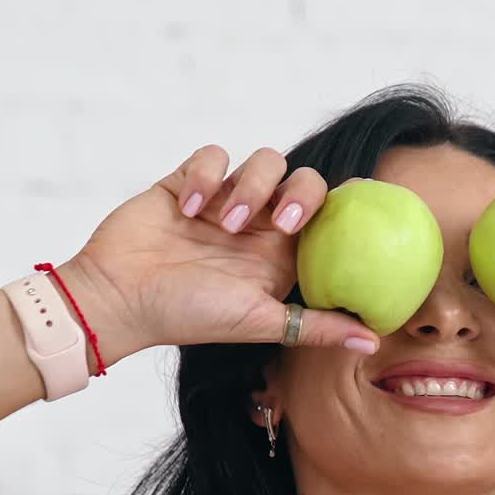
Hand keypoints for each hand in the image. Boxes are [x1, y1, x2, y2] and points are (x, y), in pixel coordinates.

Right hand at [66, 146, 381, 357]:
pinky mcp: (190, 182)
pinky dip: (208, 176)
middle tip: (279, 223)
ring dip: (250, 186)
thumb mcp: (262, 322)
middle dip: (300, 193)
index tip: (360, 204)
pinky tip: (188, 209)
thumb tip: (374, 339)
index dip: (346, 207)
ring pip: (264, 161)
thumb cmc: (190, 316)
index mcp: (283, 258)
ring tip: (222, 224)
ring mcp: (226, 202)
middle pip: (304, 181)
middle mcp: (260, 227)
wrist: (120, 297)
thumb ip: (317, 327)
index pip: (329, 220)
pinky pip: (214, 155)